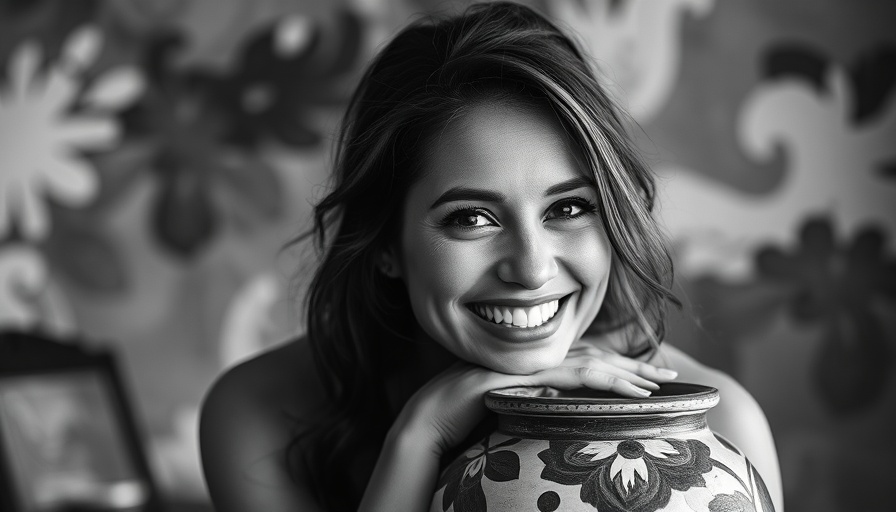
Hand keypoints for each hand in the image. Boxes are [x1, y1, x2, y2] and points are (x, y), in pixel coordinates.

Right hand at [392, 342, 677, 456]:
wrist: (429, 420)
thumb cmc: (465, 420)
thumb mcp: (511, 410)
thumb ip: (538, 403)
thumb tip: (564, 408)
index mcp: (536, 366)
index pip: (587, 361)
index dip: (621, 365)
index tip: (651, 376)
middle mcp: (534, 359)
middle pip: (595, 357)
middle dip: (634, 365)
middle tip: (670, 376)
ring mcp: (527, 365)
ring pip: (587, 364)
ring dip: (624, 375)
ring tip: (655, 388)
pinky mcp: (521, 375)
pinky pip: (567, 376)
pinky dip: (598, 381)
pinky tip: (621, 390)